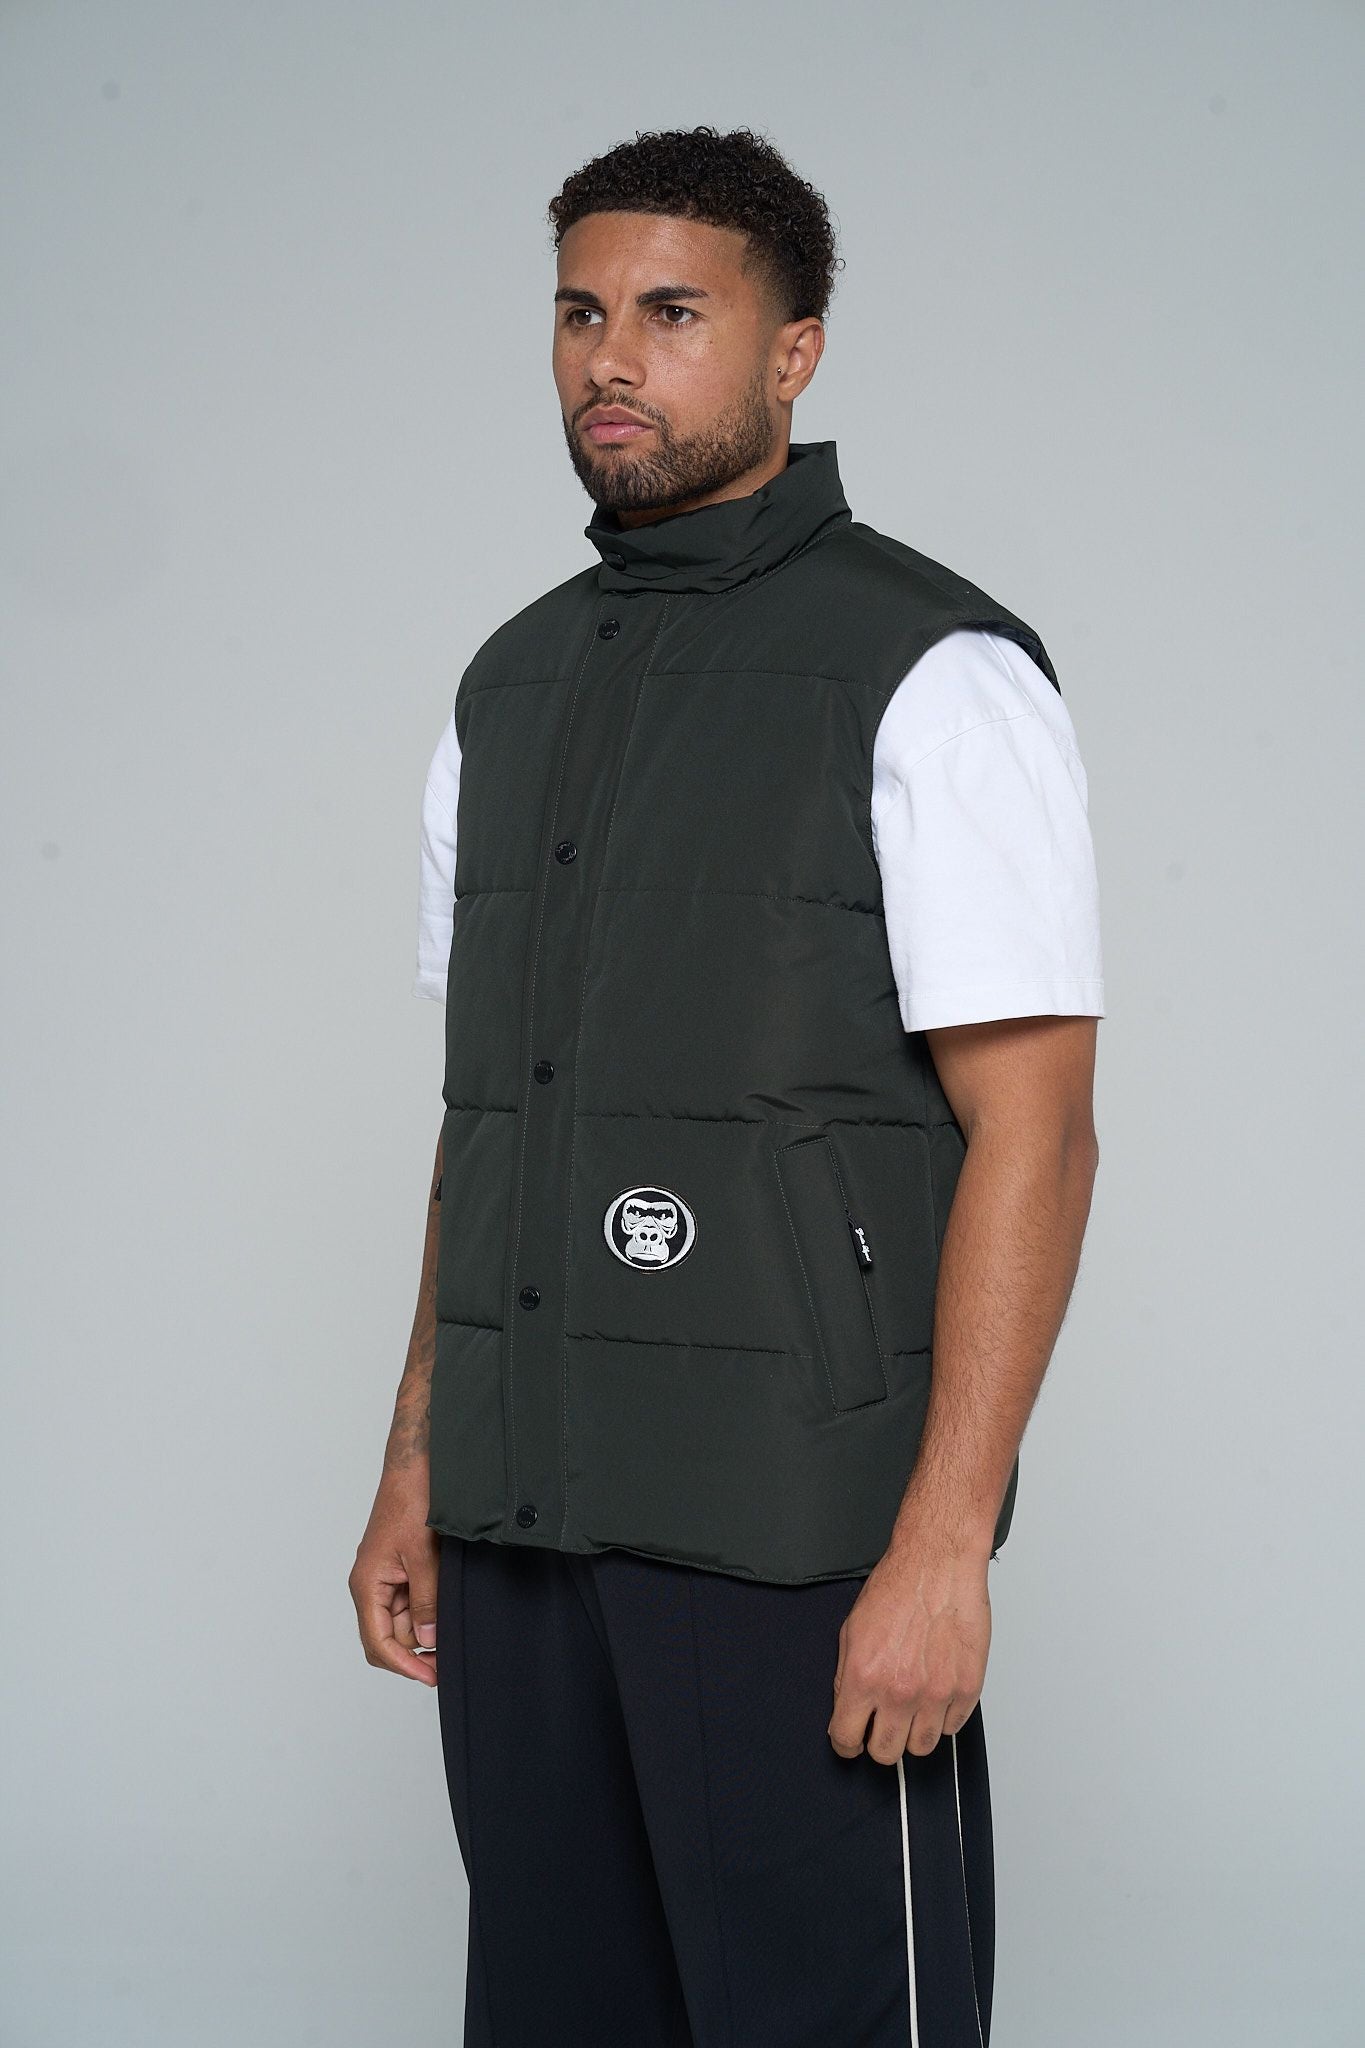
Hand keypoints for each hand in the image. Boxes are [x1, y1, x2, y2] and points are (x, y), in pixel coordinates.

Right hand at [349, 1473, 440, 1687]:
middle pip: (386, 1638)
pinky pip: (409, 1602)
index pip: (379, 1642)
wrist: (415, 1467)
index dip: (404, 1665)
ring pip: (400, 1622)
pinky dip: (426, 1612)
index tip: (431, 1675)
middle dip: (414, 1654)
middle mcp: (371, 1585)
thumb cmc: (411, 1500)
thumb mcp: (423, 1554)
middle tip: (447, 1663)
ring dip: (423, 1632)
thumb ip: (426, 1598)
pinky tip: (445, 1614)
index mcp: (367, 1584)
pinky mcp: (399, 1569)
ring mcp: (384, 1578)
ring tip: (452, 1636)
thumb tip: (427, 1637)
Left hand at [827, 1528, 991, 1760]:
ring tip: (913, 1709)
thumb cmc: (897, 1588)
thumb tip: (847, 1709)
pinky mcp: (966, 1689)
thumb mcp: (852, 1630)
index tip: (852, 1739)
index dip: (847, 1742)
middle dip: (879, 1741)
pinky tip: (936, 1693)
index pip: (847, 1738)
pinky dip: (943, 1717)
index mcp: (864, 1677)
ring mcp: (936, 1694)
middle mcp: (899, 1691)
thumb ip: (846, 1676)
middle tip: (883, 1723)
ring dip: (914, 1733)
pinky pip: (952, 1727)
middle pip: (885, 1753)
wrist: (938, 1565)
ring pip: (922, 1748)